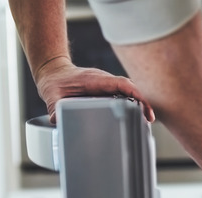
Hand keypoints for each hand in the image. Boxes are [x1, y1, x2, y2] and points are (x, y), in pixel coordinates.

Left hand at [35, 56, 154, 123]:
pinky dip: (131, 104)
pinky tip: (136, 117)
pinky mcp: (106, 90)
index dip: (134, 93)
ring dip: (138, 103)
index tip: (142, 105)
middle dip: (141, 101)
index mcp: (94, 80)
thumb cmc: (55, 82)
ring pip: (128, 92)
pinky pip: (123, 95)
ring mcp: (106, 85)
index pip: (120, 84)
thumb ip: (54, 109)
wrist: (54, 73)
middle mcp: (104, 81)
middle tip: (149, 119)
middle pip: (129, 88)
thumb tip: (57, 121)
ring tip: (146, 120)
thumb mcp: (51, 97)